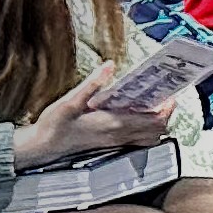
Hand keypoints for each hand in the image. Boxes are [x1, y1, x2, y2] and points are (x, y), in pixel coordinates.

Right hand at [12, 63, 165, 167]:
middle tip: (164, 95)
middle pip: (156, 130)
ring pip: (149, 138)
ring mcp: (116, 142)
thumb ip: (92, 84)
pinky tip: (138, 117)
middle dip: (165, 114)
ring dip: (157, 123)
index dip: (166, 108)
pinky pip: (138, 141)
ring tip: (154, 105)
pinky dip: (146, 131)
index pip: (152, 120)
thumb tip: (110, 65)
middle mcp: (119, 136)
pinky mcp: (110, 145)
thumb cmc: (55, 124)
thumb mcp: (70, 100)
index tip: (169, 93)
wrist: (43, 148)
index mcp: (114, 124)